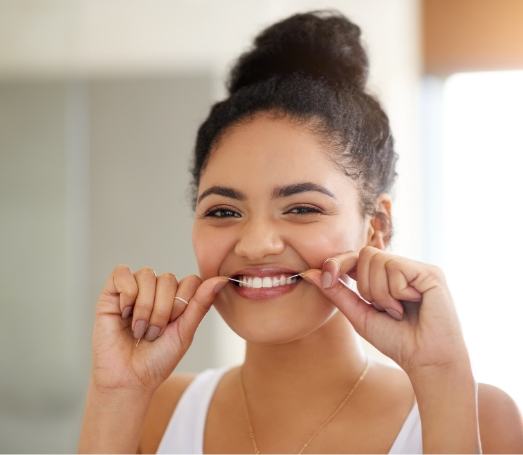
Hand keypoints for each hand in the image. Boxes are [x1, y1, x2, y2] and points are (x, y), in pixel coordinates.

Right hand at [90, 265, 227, 393]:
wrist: (129, 379)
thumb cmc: (158, 359)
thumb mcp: (185, 332)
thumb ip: (201, 303)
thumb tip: (222, 279)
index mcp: (177, 297)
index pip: (191, 280)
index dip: (183, 303)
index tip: (174, 325)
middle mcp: (157, 289)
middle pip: (168, 278)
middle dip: (162, 310)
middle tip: (153, 334)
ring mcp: (135, 289)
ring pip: (147, 275)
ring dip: (145, 307)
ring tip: (139, 329)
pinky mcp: (111, 292)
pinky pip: (122, 273)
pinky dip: (126, 294)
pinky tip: (124, 314)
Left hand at [300, 246, 470, 375]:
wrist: (426, 360)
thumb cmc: (397, 340)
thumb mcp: (359, 314)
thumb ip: (337, 292)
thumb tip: (310, 272)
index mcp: (385, 277)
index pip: (356, 256)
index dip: (338, 262)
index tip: (326, 277)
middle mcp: (401, 268)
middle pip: (365, 254)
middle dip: (366, 286)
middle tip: (385, 309)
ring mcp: (416, 268)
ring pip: (378, 260)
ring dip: (381, 293)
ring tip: (399, 310)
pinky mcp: (430, 272)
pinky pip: (396, 267)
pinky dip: (396, 292)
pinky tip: (413, 304)